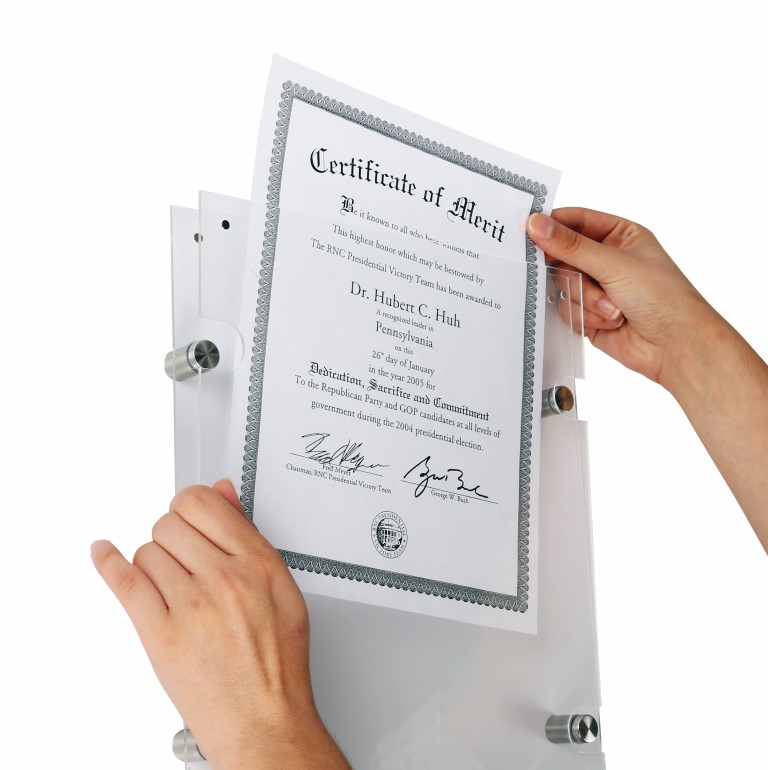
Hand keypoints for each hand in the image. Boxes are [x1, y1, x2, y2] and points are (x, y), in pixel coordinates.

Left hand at [91, 481, 349, 768]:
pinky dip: (107, 562)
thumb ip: (249, 536)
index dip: (188, 507)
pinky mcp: (161, 635)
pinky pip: (125, 582)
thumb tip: (222, 492)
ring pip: (147, 553)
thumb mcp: (281, 587)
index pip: (203, 503)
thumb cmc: (276, 661)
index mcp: (258, 562)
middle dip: (171, 538)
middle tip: (180, 558)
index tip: (185, 516)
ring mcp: (192, 606)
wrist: (263, 720)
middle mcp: (225, 578)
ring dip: (153, 565)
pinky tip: (102, 553)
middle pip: (169, 525)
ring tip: (170, 588)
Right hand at [527, 207, 714, 385]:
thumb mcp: (614, 264)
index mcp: (619, 235)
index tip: (531, 230)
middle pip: (562, 257)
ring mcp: (596, 287)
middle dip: (576, 275)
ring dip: (586, 300)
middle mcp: (606, 260)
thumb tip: (537, 225)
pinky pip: (566, 309)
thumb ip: (571, 246)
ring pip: (563, 286)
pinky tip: (610, 322)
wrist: (675, 346)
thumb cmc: (662, 297)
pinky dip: (585, 317)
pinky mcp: (589, 313)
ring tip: (613, 309)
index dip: (553, 225)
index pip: (576, 221)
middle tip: (583, 279)